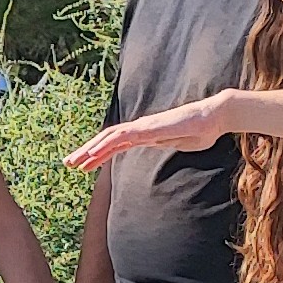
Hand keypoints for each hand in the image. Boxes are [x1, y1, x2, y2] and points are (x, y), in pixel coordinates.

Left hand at [67, 93, 237, 169]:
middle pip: (107, 140)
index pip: (115, 145)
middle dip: (86, 152)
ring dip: (90, 150)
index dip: (98, 154)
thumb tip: (163, 145)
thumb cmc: (201, 129)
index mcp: (145, 134)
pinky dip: (106, 144)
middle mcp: (140, 129)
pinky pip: (123, 136)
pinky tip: (93, 152)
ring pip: (110, 138)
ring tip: (73, 161)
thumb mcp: (178, 143)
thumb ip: (166, 143)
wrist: (215, 116)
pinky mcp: (149, 127)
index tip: (83, 166)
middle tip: (68, 163)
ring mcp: (143, 127)